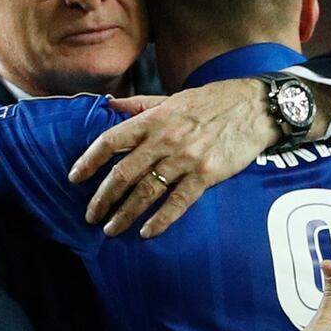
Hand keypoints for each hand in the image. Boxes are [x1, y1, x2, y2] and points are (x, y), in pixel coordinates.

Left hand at [68, 79, 279, 237]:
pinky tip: (147, 232)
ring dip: (125, 214)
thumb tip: (110, 104)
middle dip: (103, 198)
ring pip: (147, 192)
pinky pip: (178, 202)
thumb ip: (140, 104)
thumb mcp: (173, 97)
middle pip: (123, 173)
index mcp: (153, 120)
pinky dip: (161, 220)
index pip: (110, 141)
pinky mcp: (206, 174)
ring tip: (111, 229)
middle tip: (91, 216)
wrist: (255, 107)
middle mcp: (165, 140)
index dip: (89, 161)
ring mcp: (185, 159)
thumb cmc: (212, 101)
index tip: (75, 178)